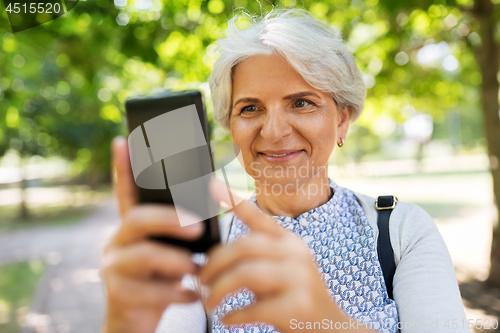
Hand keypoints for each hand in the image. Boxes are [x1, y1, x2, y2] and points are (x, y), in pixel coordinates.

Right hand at [100, 136, 204, 332]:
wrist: (136, 321)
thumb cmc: (161, 278)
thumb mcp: (171, 251)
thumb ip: (179, 233)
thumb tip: (207, 214)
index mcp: (132, 227)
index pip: (126, 193)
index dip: (123, 168)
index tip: (123, 140)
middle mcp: (116, 241)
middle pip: (136, 219)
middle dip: (169, 220)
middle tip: (197, 228)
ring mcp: (113, 266)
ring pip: (143, 255)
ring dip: (177, 261)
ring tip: (197, 268)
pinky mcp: (117, 294)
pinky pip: (148, 291)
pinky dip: (176, 293)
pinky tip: (192, 295)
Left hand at [200, 179, 367, 332]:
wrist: (330, 329)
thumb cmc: (296, 298)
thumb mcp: (280, 269)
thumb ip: (255, 258)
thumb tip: (215, 256)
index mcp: (289, 242)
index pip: (259, 218)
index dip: (235, 201)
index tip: (212, 185)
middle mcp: (296, 254)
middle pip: (244, 246)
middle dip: (214, 264)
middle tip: (199, 280)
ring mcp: (299, 279)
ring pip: (246, 273)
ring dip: (219, 289)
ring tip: (208, 301)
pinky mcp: (298, 307)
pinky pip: (255, 307)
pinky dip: (234, 314)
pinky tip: (227, 319)